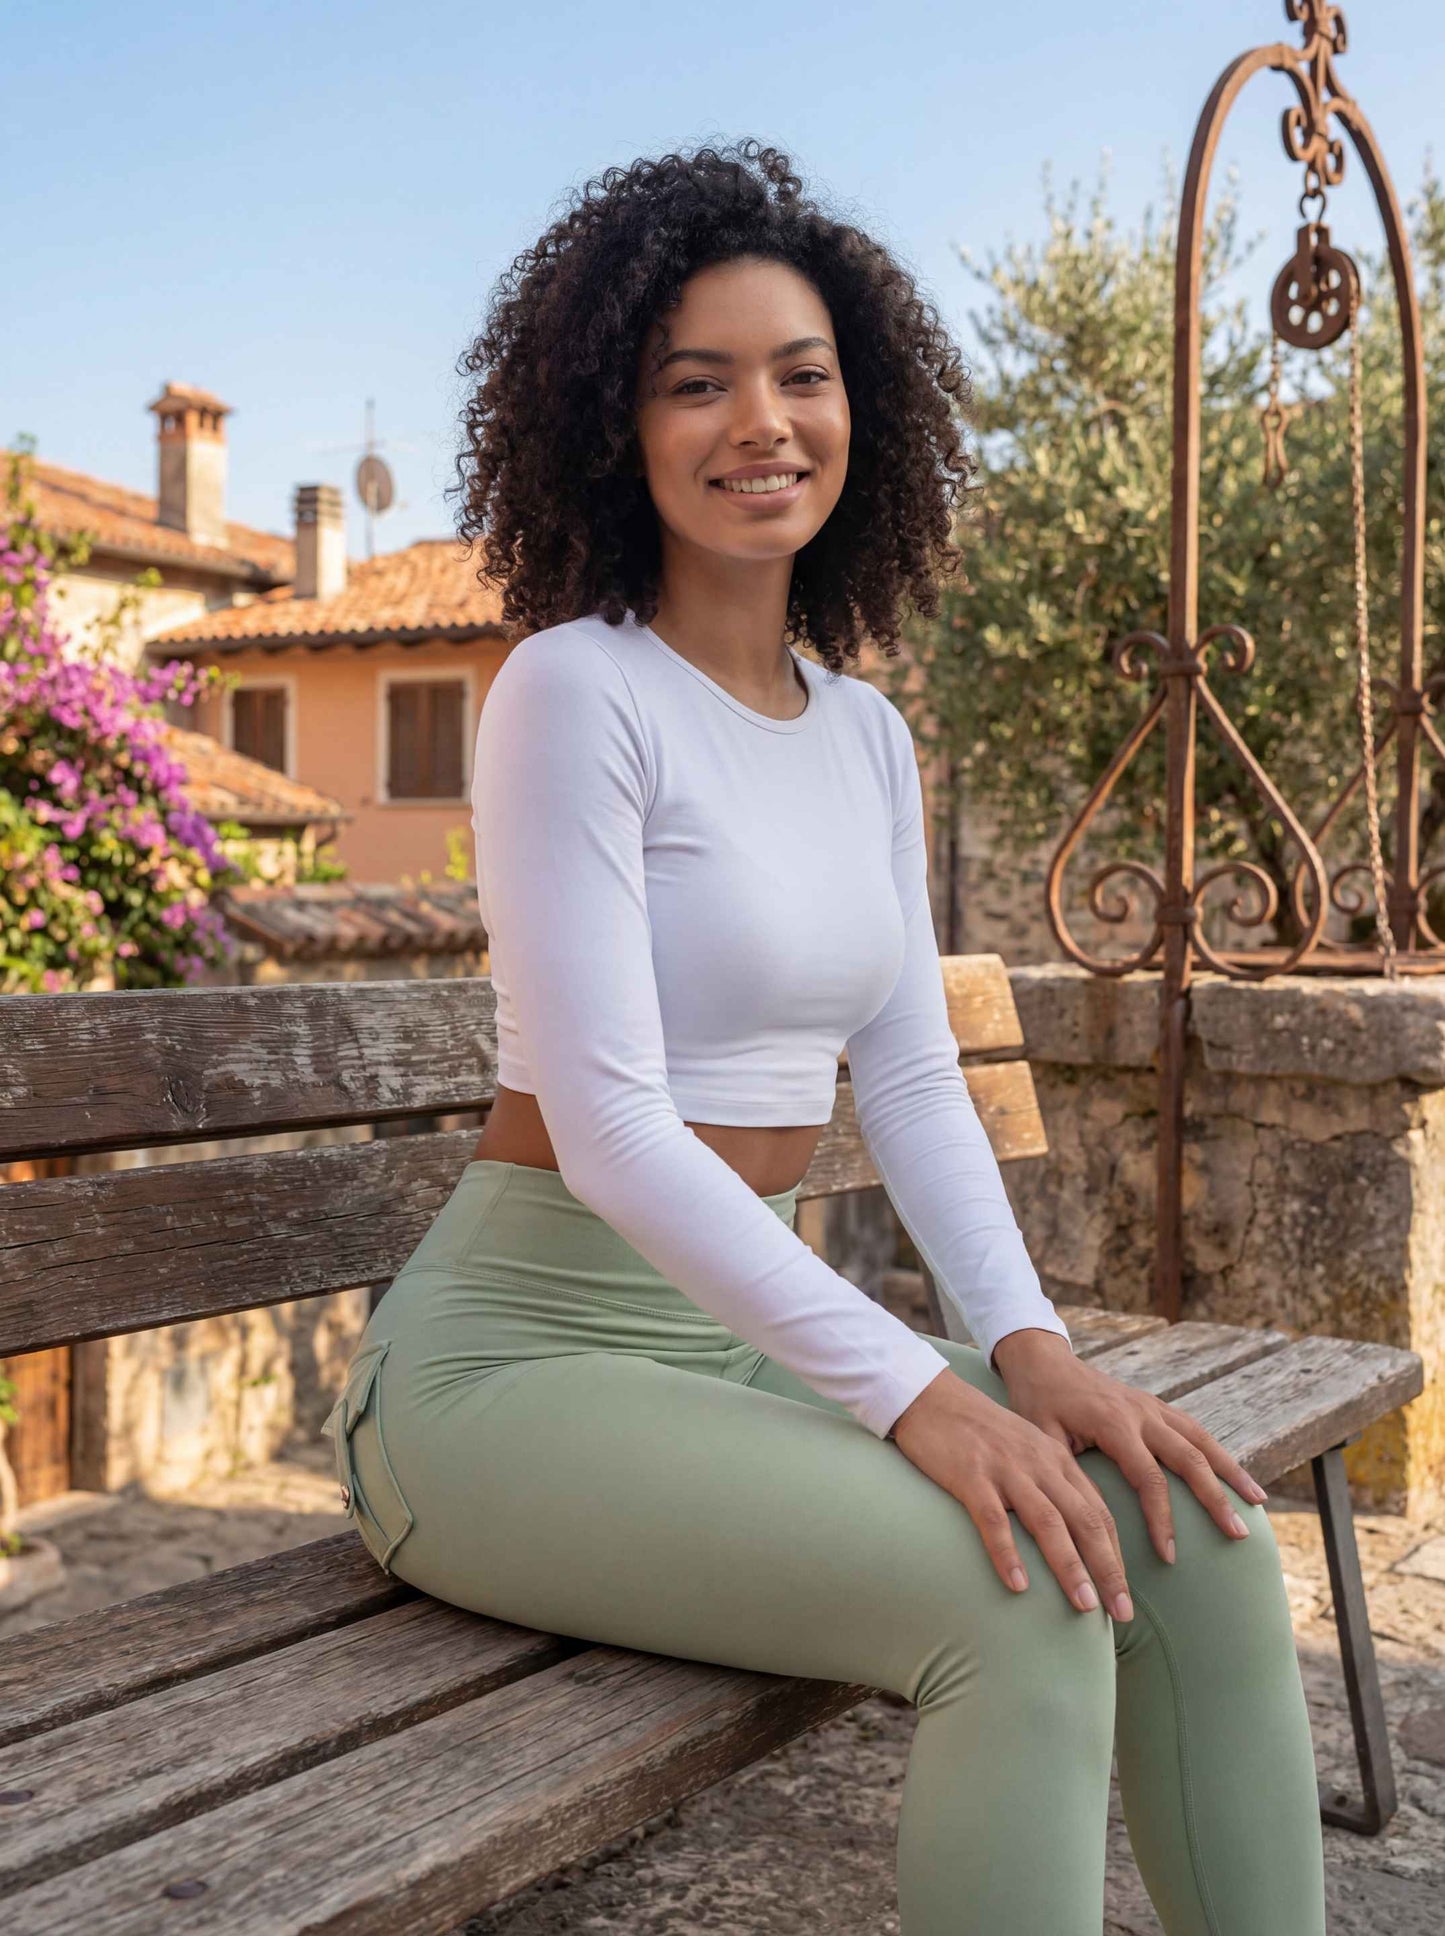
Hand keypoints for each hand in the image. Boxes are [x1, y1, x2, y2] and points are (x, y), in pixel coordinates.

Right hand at [888, 1365, 1136, 1619]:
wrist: (932, 1398)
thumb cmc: (979, 1432)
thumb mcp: (1026, 1450)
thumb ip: (1050, 1483)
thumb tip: (1071, 1535)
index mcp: (1057, 1460)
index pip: (1099, 1512)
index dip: (1117, 1555)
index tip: (1125, 1596)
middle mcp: (1040, 1464)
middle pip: (1085, 1520)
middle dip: (1108, 1568)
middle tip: (1122, 1613)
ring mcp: (1006, 1470)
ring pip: (1048, 1522)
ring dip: (1070, 1566)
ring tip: (1084, 1606)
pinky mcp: (971, 1476)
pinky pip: (994, 1519)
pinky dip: (1008, 1553)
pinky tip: (1017, 1585)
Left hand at [991, 1327, 1268, 1571]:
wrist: (1040, 1360)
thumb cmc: (1035, 1403)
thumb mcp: (1040, 1437)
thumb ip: (1063, 1473)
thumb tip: (1080, 1525)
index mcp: (1113, 1423)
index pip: (1148, 1479)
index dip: (1162, 1520)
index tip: (1170, 1556)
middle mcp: (1140, 1412)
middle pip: (1189, 1458)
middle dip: (1216, 1498)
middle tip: (1238, 1535)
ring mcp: (1151, 1406)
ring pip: (1201, 1439)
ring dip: (1231, 1471)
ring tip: (1259, 1503)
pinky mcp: (1154, 1405)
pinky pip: (1193, 1429)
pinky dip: (1218, 1452)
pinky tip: (1235, 1475)